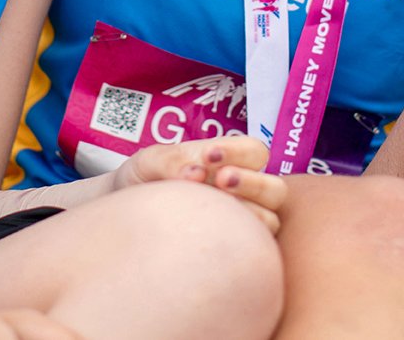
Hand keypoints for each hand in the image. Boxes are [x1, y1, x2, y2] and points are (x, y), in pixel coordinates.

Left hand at [112, 136, 287, 233]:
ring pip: (271, 219)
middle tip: (221, 179)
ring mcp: (243, 223)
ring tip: (219, 206)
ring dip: (252, 211)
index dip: (238, 152)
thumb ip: (172, 161)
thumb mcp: (151, 161)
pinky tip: (213, 235)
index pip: (254, 152)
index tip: (208, 155)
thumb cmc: (146, 179)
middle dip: (252, 181)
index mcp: (230, 162)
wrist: (128, 212)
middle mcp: (244, 192)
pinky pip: (254, 249)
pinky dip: (241, 239)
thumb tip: (197, 174)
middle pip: (275, 188)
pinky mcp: (235, 250)